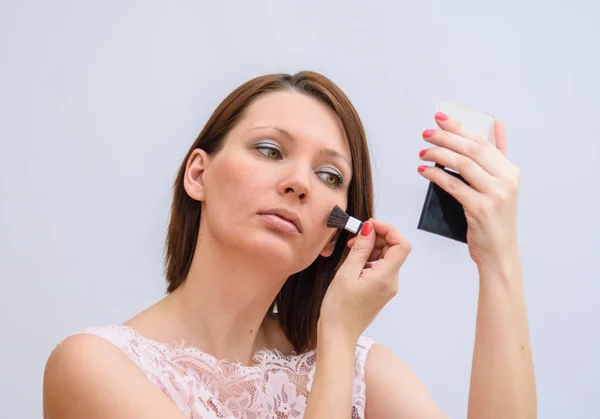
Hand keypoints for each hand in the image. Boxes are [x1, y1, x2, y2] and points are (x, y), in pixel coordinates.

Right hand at [318, 219, 411, 343]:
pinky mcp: (381, 290)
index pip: (401, 245)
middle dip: (377, 237)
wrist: (338, 334)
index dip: (388, 230)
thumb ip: (361, 249)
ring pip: (387, 257)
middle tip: (355, 238)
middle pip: (395, 249)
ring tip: (351, 250)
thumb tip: (369, 229)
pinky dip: (369, 259)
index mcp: (386, 277)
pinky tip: (354, 262)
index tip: (370, 225)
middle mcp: (392, 282)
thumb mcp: (346, 273)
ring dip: (372, 248)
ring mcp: (388, 287)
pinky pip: (381, 267)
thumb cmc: (339, 308)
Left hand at [418, 112, 520, 266]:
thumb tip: (496, 125)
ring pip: (462, 164)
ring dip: (438, 154)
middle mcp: (506, 179)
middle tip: (426, 134)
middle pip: (471, 149)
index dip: (459, 127)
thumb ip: (498, 156)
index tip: (441, 118)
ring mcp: (495, 194)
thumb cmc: (494, 220)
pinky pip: (453, 185)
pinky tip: (424, 171)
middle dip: (446, 137)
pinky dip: (436, 175)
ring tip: (423, 152)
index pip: (482, 141)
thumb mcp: (501, 186)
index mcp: (510, 171)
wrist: (499, 253)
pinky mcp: (481, 209)